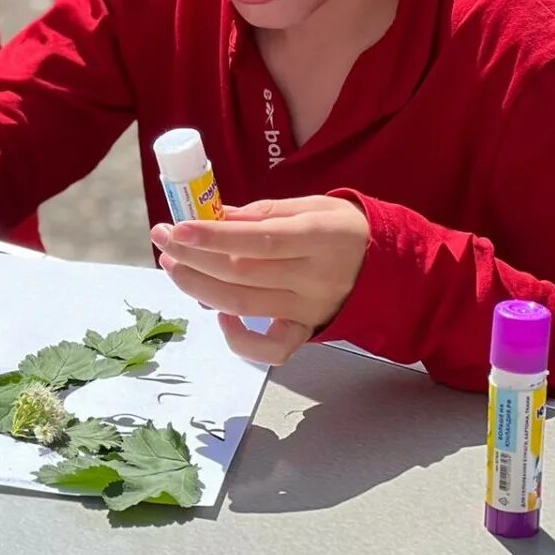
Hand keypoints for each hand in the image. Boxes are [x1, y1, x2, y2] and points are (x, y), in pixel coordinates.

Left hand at [150, 195, 370, 364]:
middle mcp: (316, 277)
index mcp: (321, 237)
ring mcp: (311, 309)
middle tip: (163, 239)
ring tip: (173, 265)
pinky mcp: (307, 331)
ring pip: (244, 306)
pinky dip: (239, 340)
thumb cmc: (344, 229)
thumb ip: (265, 212)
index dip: (214, 236)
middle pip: (242, 273)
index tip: (179, 228)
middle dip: (193, 257)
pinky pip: (271, 349)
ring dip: (198, 287)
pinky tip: (217, 313)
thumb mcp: (313, 205)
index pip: (259, 239)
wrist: (390, 266)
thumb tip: (219, 217)